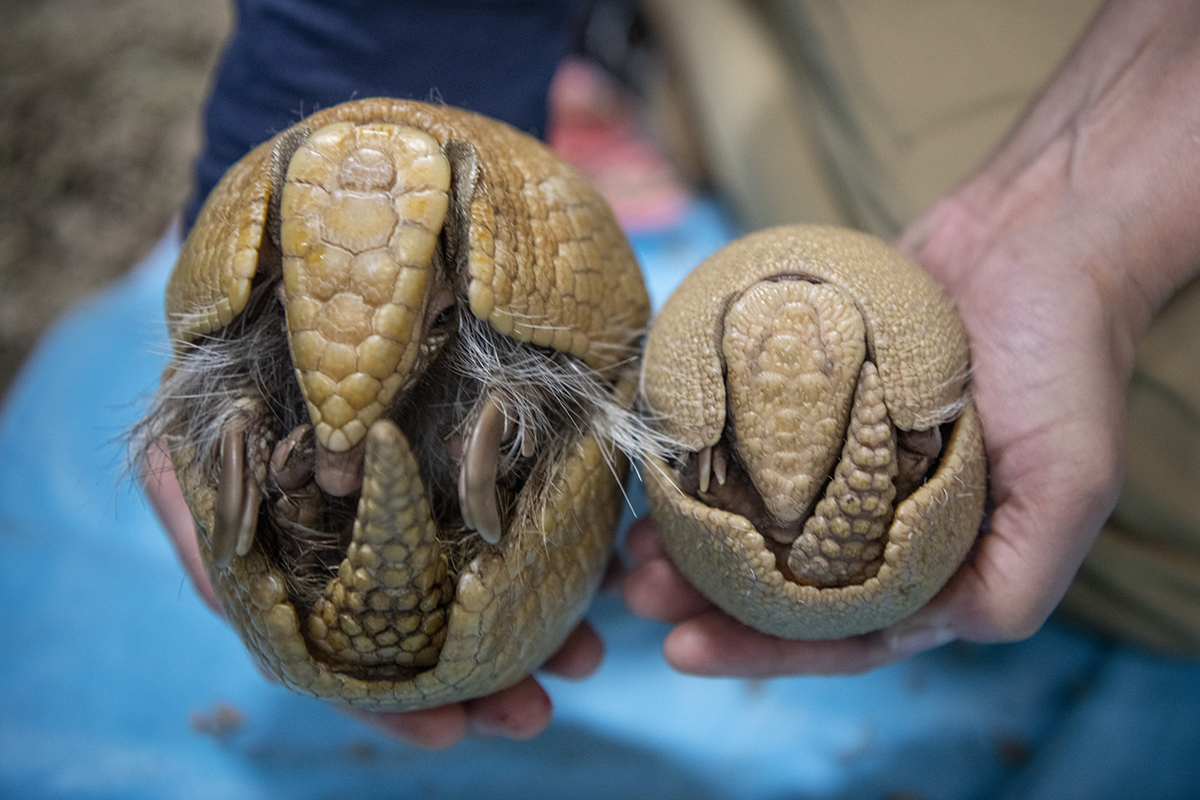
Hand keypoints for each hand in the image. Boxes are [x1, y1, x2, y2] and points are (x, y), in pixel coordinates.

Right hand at [141, 440, 602, 748]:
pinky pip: (517, 518)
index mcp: (305, 580)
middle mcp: (366, 559)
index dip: (394, 706)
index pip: (348, 664)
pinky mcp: (470, 470)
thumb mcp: (190, 465)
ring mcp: (419, 518)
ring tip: (584, 658)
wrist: (271, 309)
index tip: (446, 729)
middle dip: (482, 687)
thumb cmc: (219, 399)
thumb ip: (208, 538)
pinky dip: (552, 551)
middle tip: (530, 712)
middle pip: (428, 645)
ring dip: (532, 634)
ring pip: (481, 591)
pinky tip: (595, 574)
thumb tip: (239, 606)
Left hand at [624, 0, 1199, 675]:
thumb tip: (918, 634)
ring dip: (688, 537)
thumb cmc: (1064, 361)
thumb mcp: (1071, 487)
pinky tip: (656, 465)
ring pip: (748, 518)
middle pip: (777, 583)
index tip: (682, 650)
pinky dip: (699, 460)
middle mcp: (875, 518)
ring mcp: (836, 459)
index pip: (839, 632)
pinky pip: (744, 441)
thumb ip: (1011, 582)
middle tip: (636, 595)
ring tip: (631, 544)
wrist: (1032, 239)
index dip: (763, 653)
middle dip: (703, 599)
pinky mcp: (805, 401)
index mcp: (932, 558)